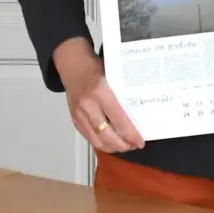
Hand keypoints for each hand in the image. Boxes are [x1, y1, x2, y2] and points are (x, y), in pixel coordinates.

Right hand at [53, 37, 144, 152]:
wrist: (72, 65)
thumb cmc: (95, 68)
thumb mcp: (113, 76)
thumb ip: (122, 94)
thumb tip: (139, 112)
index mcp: (101, 92)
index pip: (119, 120)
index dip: (131, 135)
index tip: (140, 141)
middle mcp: (88, 106)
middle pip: (107, 135)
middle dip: (122, 145)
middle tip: (134, 146)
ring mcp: (79, 115)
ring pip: (97, 140)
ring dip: (112, 147)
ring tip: (124, 146)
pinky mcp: (74, 120)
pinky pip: (89, 137)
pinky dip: (101, 143)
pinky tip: (110, 142)